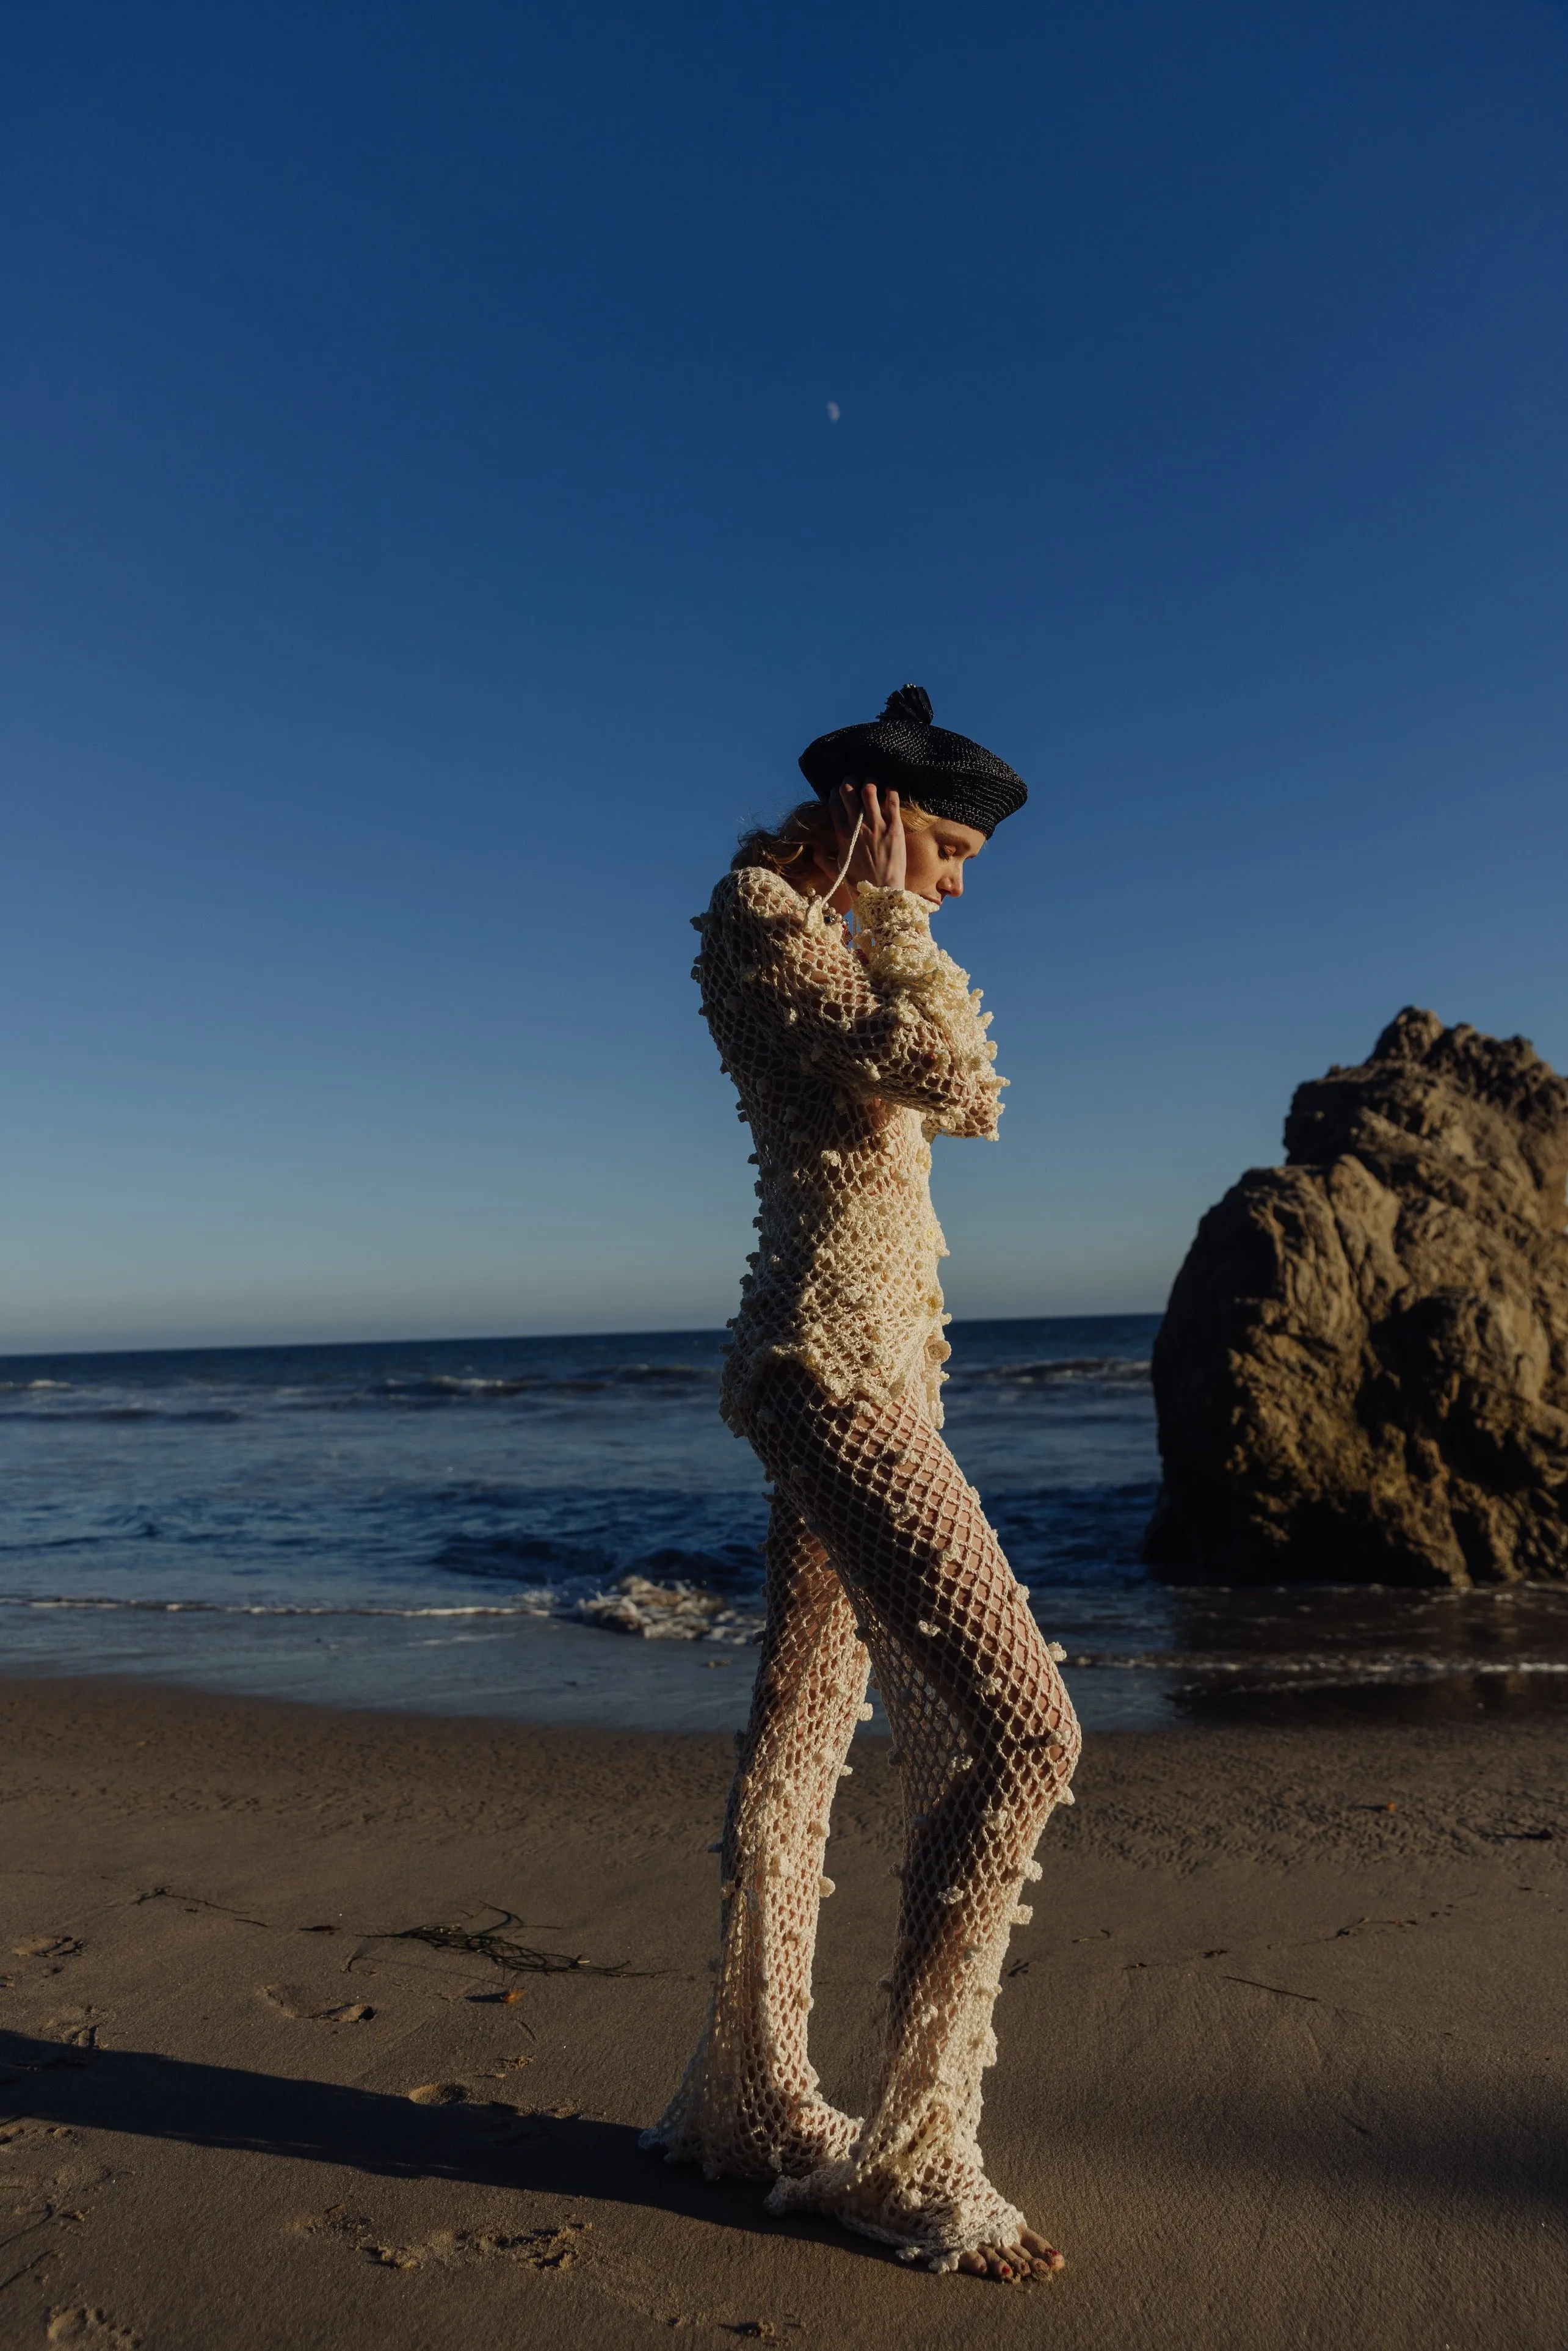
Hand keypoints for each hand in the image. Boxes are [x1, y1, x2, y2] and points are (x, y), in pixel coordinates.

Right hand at [832, 779, 906, 894]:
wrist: (882, 893)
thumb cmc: (858, 884)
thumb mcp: (836, 871)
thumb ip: (822, 859)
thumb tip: (813, 851)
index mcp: (842, 834)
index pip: (835, 802)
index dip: (836, 790)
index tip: (841, 788)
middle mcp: (857, 826)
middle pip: (849, 791)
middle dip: (852, 779)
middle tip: (857, 778)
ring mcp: (876, 826)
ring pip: (869, 790)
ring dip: (871, 780)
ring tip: (874, 779)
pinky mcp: (894, 828)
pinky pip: (891, 801)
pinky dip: (890, 789)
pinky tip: (889, 787)